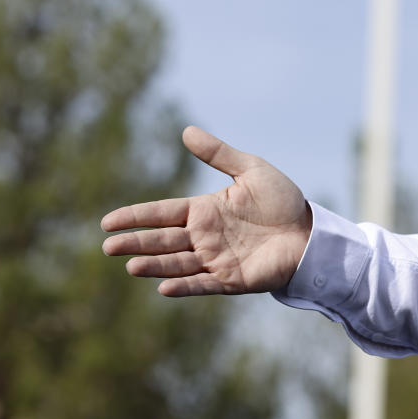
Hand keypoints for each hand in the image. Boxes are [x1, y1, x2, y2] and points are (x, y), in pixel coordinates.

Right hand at [101, 125, 312, 296]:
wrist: (310, 232)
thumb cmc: (282, 201)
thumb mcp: (251, 170)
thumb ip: (219, 154)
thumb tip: (186, 131)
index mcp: (205, 210)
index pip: (162, 214)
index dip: (136, 217)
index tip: (107, 222)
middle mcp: (204, 236)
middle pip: (162, 240)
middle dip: (135, 243)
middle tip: (108, 247)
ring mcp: (215, 259)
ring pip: (176, 264)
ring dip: (154, 266)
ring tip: (131, 266)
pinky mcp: (231, 279)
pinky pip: (202, 284)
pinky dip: (184, 287)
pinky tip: (163, 287)